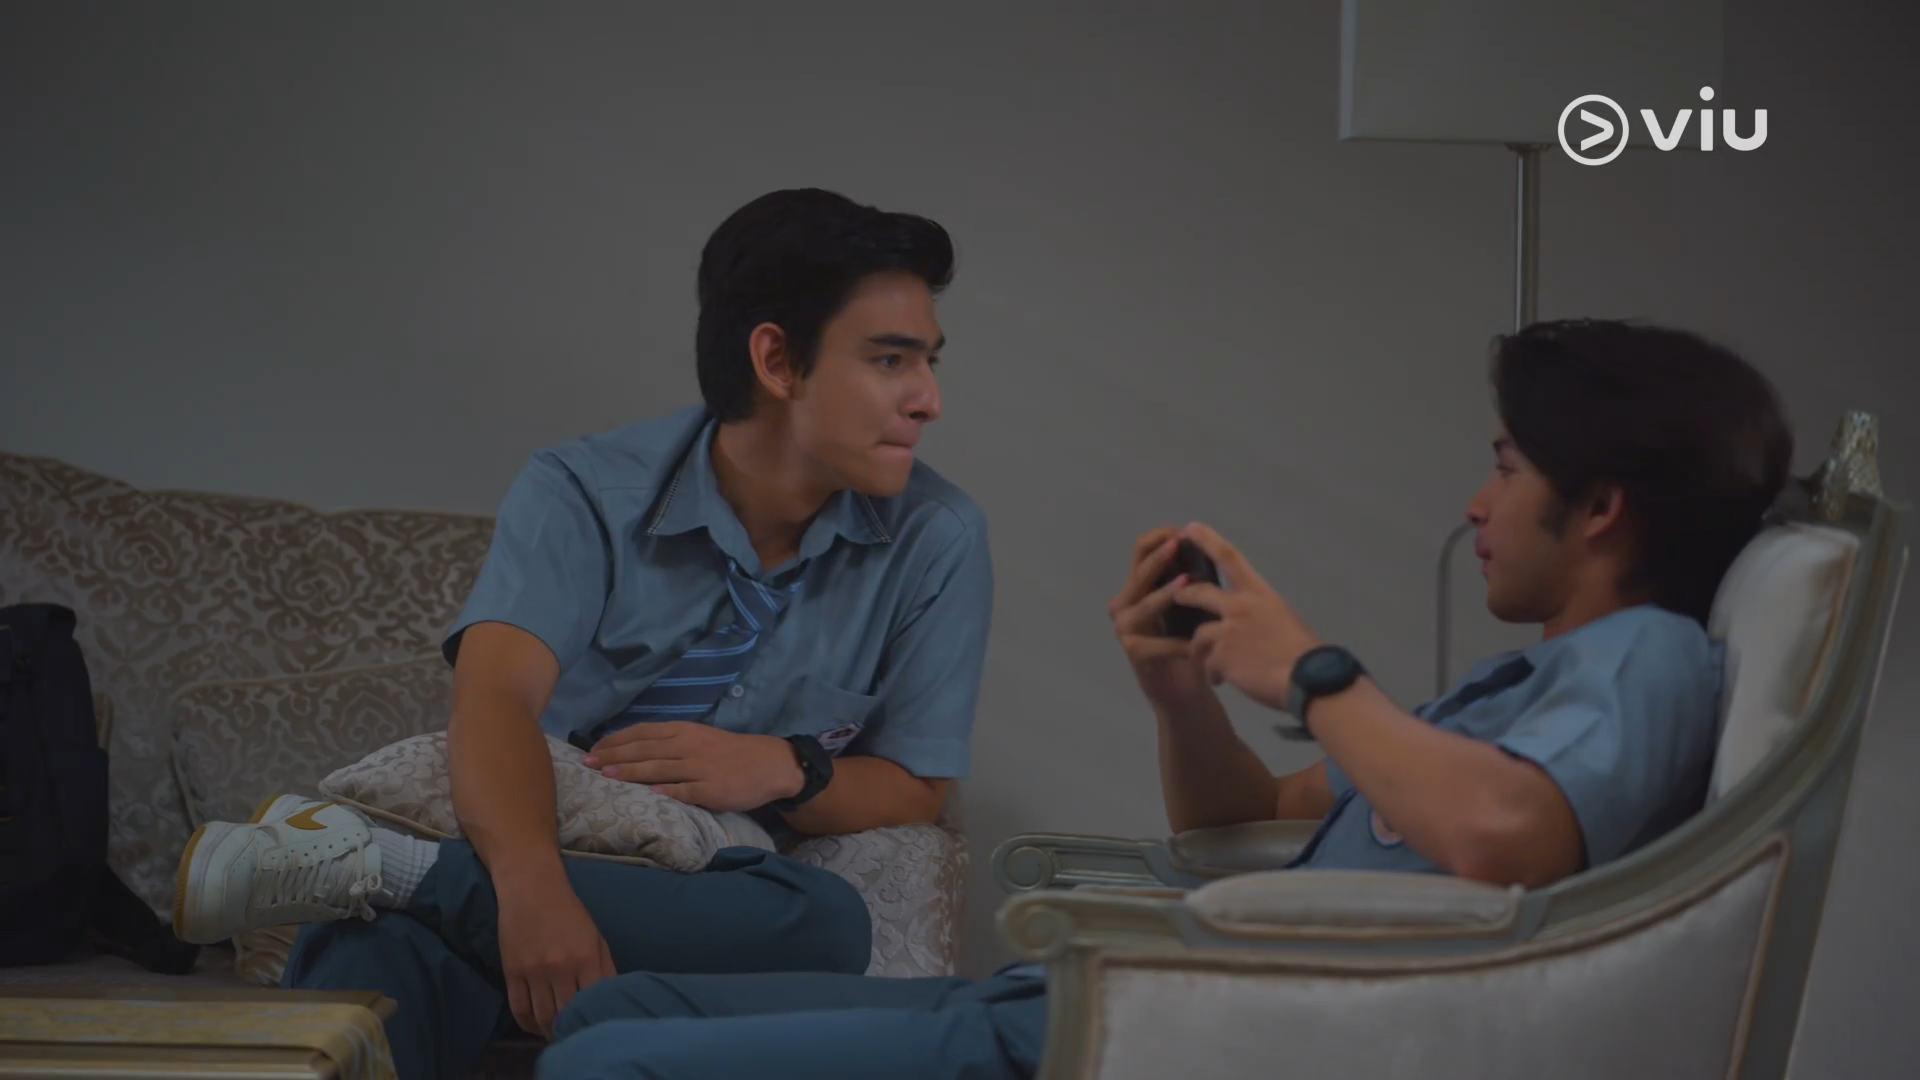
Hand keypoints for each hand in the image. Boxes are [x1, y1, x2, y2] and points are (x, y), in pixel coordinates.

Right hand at [495, 873, 615, 1039]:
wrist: (531, 889)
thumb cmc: (569, 913)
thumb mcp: (596, 937)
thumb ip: (606, 969)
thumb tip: (611, 1000)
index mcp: (586, 958)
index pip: (593, 1002)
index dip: (594, 1021)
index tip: (595, 1031)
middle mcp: (560, 968)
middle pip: (566, 1015)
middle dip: (571, 1031)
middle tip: (575, 1039)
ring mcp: (534, 971)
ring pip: (542, 1017)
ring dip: (549, 1032)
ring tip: (556, 1035)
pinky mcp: (511, 972)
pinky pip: (519, 1009)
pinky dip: (527, 1024)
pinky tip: (535, 1027)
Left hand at [584, 722, 803, 810]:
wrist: (768, 764)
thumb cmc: (729, 753)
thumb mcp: (699, 738)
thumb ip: (670, 743)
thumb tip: (634, 750)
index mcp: (684, 731)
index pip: (643, 732)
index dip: (616, 740)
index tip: (593, 748)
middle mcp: (689, 746)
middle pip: (645, 749)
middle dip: (614, 755)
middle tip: (587, 762)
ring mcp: (700, 767)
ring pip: (659, 767)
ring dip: (631, 771)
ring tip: (606, 775)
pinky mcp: (712, 788)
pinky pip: (685, 789)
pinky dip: (666, 790)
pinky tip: (648, 793)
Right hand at [1106, 526, 1213, 708]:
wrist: (1187, 691)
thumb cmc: (1190, 644)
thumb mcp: (1192, 607)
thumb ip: (1190, 580)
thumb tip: (1203, 544)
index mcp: (1140, 588)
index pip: (1141, 552)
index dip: (1158, 538)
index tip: (1181, 531)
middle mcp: (1126, 604)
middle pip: (1138, 573)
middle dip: (1158, 557)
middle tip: (1177, 543)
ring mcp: (1126, 629)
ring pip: (1143, 604)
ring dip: (1165, 594)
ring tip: (1186, 583)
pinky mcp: (1134, 653)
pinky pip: (1155, 642)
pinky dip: (1176, 641)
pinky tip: (1194, 641)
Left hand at [1171, 523, 1320, 711]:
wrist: (1307, 679)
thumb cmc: (1304, 652)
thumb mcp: (1284, 620)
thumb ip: (1261, 615)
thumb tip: (1251, 622)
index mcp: (1261, 594)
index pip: (1230, 558)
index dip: (1207, 540)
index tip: (1189, 528)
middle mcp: (1241, 606)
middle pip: (1198, 592)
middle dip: (1183, 594)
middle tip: (1176, 596)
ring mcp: (1228, 630)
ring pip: (1198, 635)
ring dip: (1200, 651)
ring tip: (1209, 666)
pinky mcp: (1221, 656)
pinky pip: (1206, 665)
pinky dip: (1212, 674)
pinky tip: (1220, 681)